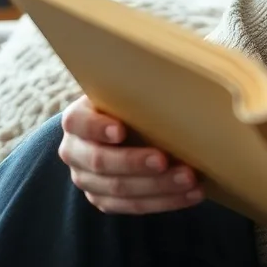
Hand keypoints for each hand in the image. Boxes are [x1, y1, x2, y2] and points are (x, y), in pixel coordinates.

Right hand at [58, 95, 203, 213]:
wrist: (124, 129)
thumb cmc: (134, 103)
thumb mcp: (130, 90)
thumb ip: (145, 83)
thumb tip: (186, 59)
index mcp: (77, 119)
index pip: (79, 122)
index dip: (97, 127)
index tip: (121, 130)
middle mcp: (75, 151)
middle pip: (100, 161)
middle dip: (135, 163)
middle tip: (165, 160)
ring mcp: (88, 180)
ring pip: (119, 189)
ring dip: (158, 187)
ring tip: (190, 179)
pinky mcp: (104, 199)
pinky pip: (133, 207)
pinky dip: (165, 202)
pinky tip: (191, 194)